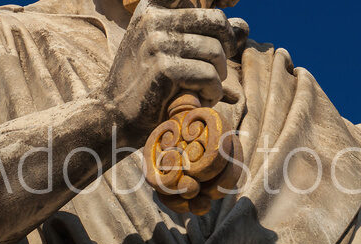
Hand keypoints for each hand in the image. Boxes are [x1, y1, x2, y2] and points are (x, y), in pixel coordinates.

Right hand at [94, 0, 246, 145]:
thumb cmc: (149, 83)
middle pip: (216, 21)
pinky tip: (201, 100)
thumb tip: (244, 27)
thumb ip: (207, 35)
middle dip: (226, 47)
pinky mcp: (164, 68)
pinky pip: (208, 76)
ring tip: (205, 90)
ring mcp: (157, 42)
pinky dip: (212, 92)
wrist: (116, 114)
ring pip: (215, 52)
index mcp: (153, 7)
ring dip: (218, 77)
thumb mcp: (174, 51)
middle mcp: (153, 19)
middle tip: (217, 70)